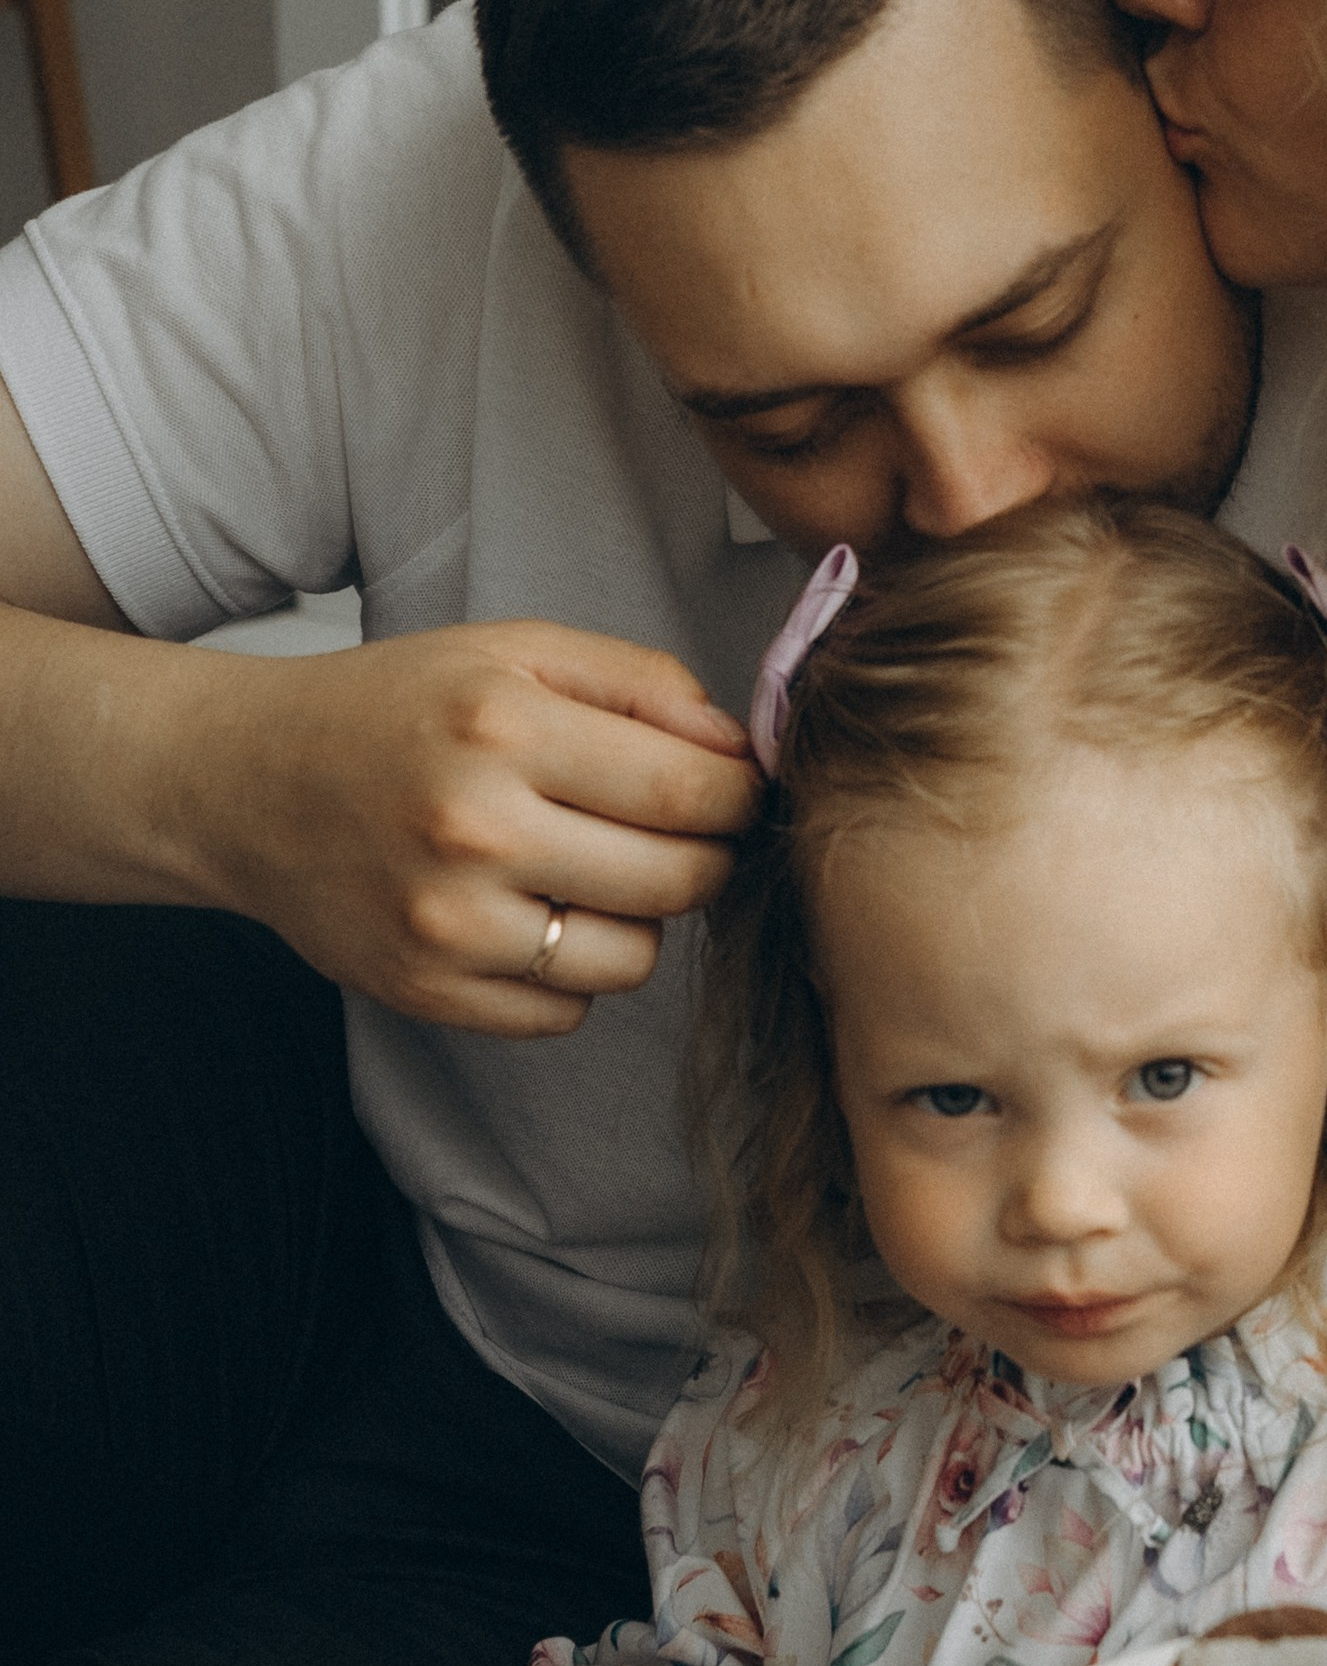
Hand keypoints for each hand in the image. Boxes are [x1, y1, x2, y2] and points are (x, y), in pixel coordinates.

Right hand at [182, 622, 759, 1028]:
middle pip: (678, 881)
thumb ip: (642, 684)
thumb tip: (742, 749)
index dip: (740, 795)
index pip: (691, 790)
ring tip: (590, 869)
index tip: (736, 790)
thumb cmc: (397, 709)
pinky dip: (570, 971)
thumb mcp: (515, 654)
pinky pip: (564, 1012)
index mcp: (503, 729)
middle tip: (676, 831)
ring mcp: (446, 925)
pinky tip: (530, 914)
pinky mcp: (425, 992)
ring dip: (636, 919)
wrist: (246, 783)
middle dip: (706, 856)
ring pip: (632, 959)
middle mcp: (473, 832)